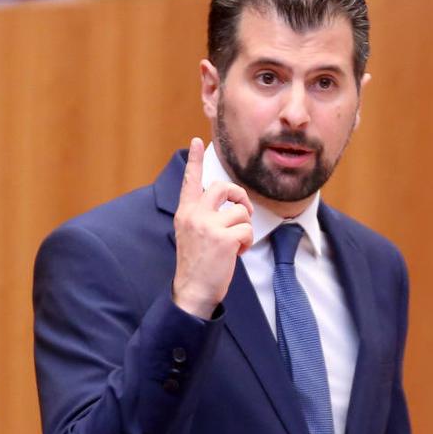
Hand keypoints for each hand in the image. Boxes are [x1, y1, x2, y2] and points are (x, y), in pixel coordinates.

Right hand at [172, 138, 254, 317]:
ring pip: (241, 211)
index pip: (190, 181)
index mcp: (185, 213)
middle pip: (224, 187)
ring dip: (244, 228)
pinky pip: (247, 229)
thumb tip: (225, 202)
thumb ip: (202, 216)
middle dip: (240, 196)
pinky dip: (247, 242)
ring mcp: (208, 225)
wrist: (193, 291)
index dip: (194, 161)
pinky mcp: (223, 238)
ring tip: (235, 244)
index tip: (197, 141)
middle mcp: (194, 215)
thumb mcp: (191, 234)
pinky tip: (237, 254)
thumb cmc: (196, 265)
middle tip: (245, 212)